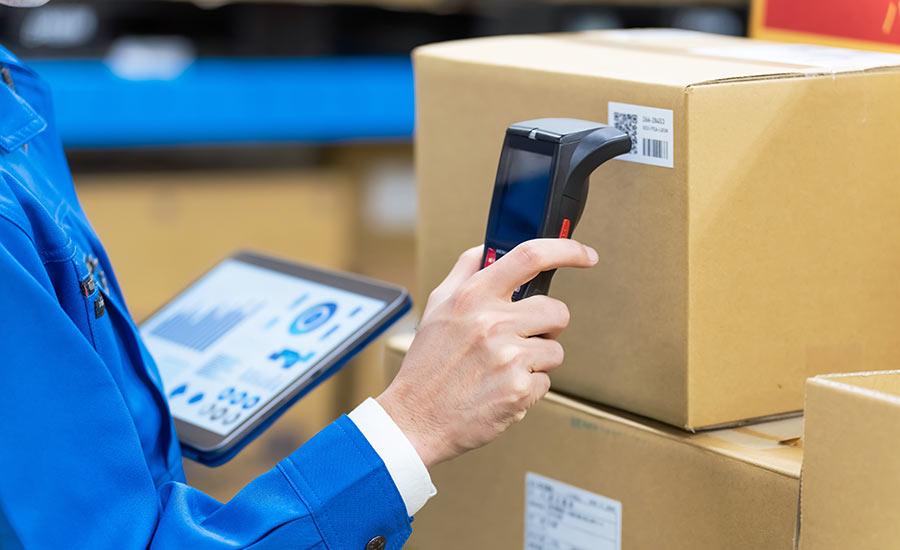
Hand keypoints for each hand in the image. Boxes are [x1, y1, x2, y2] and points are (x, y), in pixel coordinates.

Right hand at [377, 239, 598, 467]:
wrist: (415, 418)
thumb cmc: (427, 364)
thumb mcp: (437, 306)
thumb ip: (466, 271)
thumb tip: (491, 247)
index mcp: (473, 296)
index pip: (530, 256)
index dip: (566, 250)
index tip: (584, 254)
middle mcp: (492, 323)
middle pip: (556, 310)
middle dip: (548, 325)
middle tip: (523, 337)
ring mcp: (508, 358)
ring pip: (555, 350)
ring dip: (536, 360)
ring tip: (502, 368)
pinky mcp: (519, 390)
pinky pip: (546, 382)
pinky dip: (528, 388)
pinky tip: (500, 389)